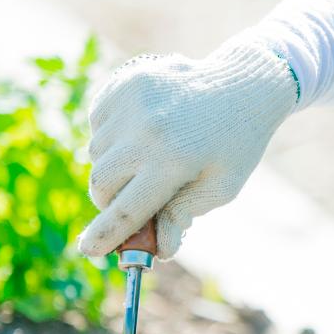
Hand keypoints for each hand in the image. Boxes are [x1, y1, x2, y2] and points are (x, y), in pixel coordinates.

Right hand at [77, 36, 300, 258]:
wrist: (244, 84)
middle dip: (109, 200)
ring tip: (147, 157)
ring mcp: (133, 103)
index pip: (126, 209)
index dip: (104, 235)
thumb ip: (184, 215)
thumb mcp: (221, 186)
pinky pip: (98, 121)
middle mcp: (147, 131)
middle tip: (130, 200)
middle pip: (101, 183)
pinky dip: (111, 134)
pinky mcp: (125, 82)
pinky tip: (142, 130)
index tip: (89, 250)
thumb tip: (160, 251)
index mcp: (174, 161)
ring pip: (96, 152)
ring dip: (113, 165)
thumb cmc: (236, 143)